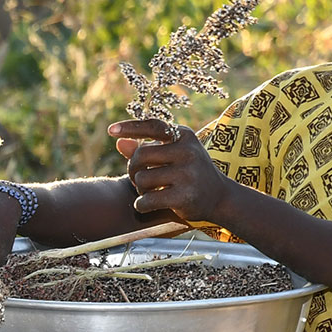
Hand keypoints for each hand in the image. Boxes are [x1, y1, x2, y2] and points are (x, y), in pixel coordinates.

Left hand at [111, 119, 233, 224]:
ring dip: (139, 189)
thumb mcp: (173, 156)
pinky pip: (147, 200)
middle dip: (133, 169)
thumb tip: (119, 143)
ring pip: (142, 179)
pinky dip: (141, 205)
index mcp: (184, 136)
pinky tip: (148, 205)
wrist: (220, 198)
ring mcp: (188, 174)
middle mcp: (188, 152)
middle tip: (139, 178)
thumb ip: (146, 149)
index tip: (111, 130)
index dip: (131, 127)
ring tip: (150, 191)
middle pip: (140, 155)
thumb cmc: (189, 173)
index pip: (153, 126)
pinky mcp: (185, 197)